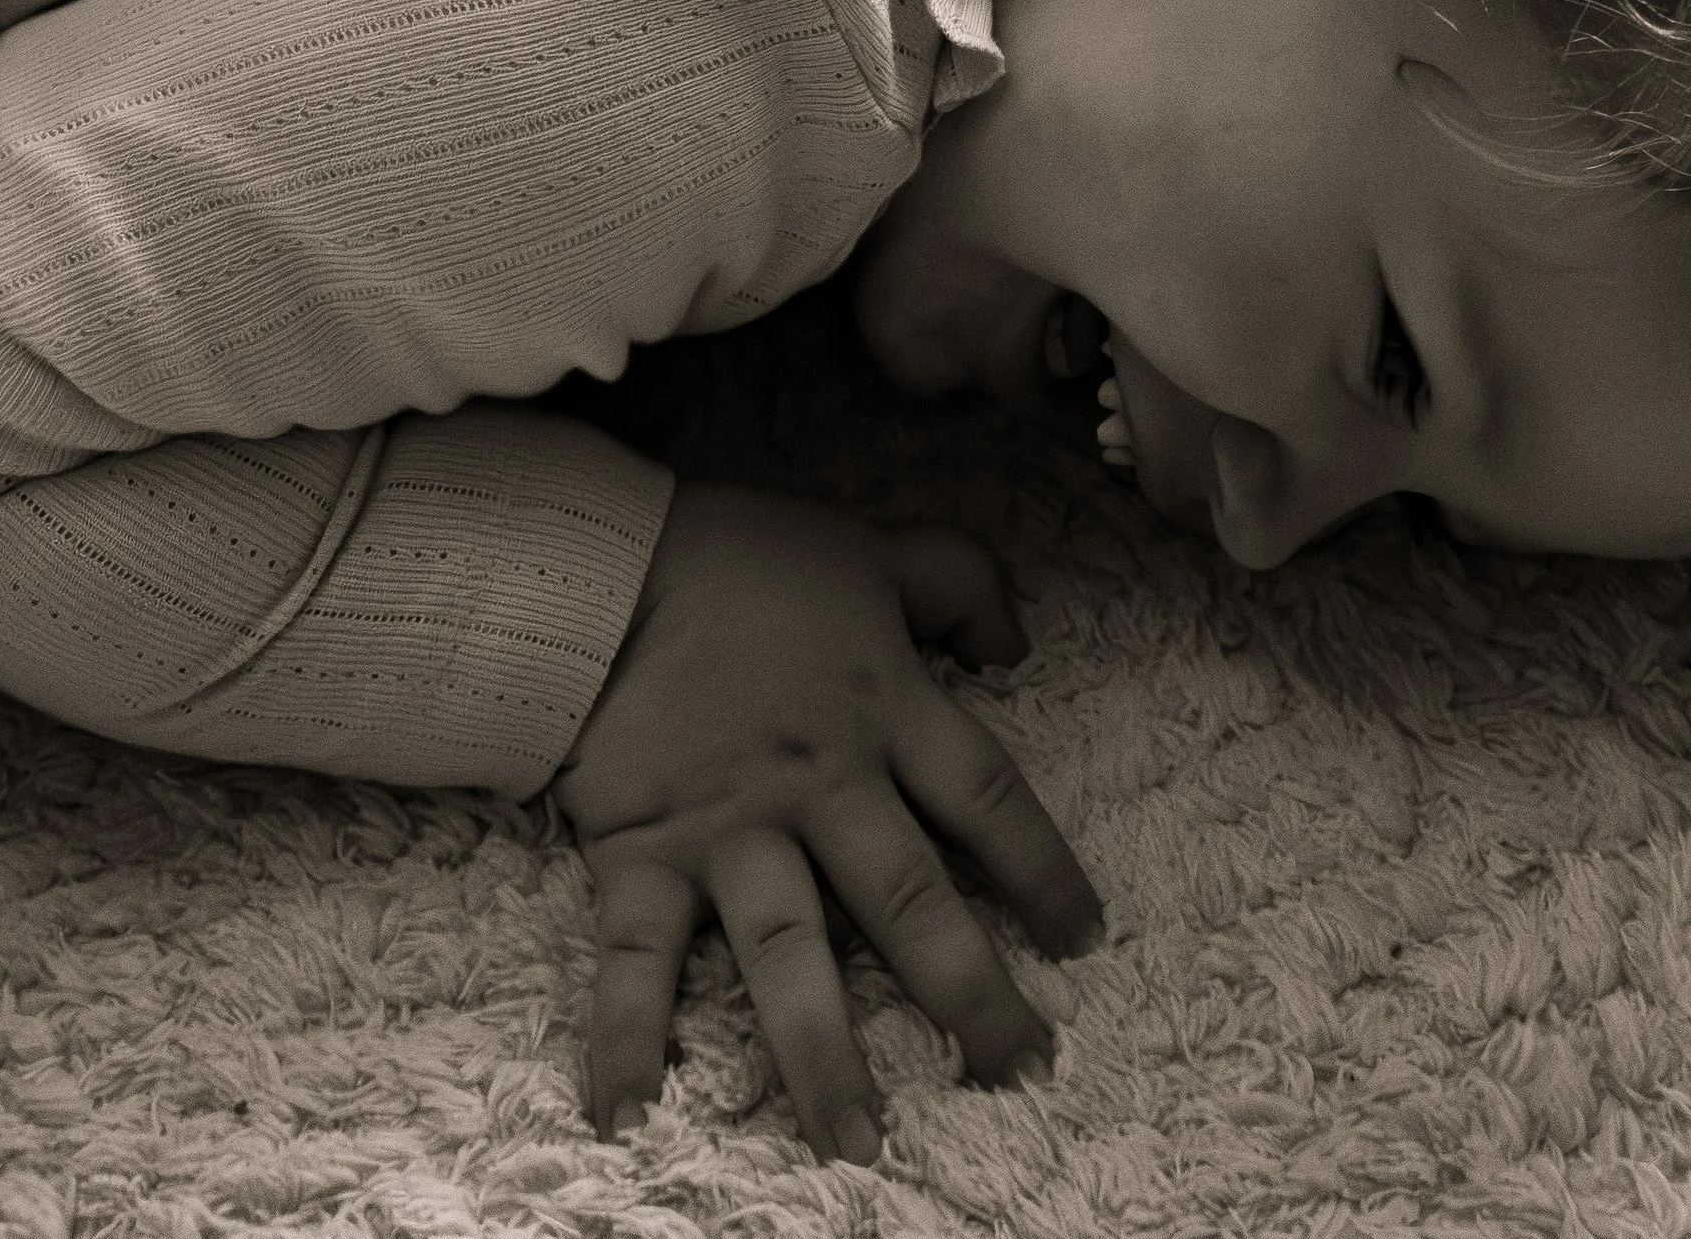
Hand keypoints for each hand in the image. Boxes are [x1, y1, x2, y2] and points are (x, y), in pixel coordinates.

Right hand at [553, 480, 1103, 1163]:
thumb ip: (960, 582)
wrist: (606, 562)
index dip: (1044, 870)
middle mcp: (820, 783)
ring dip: (823, 1053)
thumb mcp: (873, 547)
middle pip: (910, 902)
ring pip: (788, 953)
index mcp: (885, 708)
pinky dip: (628, 1034)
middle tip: (1019, 1072)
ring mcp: (730, 827)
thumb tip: (1019, 642)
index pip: (988, 799)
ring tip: (858, 1144)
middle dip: (971, 994)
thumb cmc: (747, 557)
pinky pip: (636, 956)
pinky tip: (633, 1114)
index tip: (1084, 942)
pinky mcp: (644, 850)